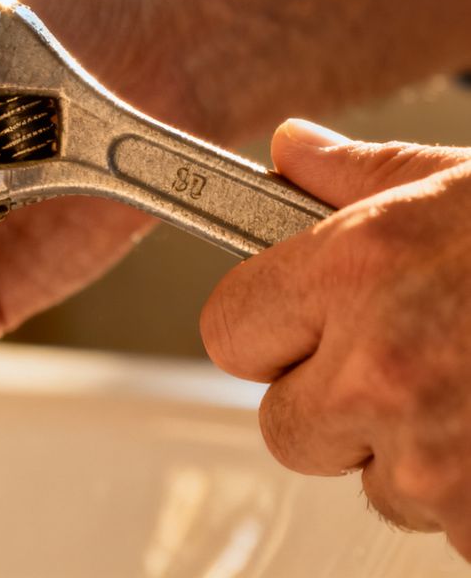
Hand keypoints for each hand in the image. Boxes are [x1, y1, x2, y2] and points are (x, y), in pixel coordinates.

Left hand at [200, 118, 470, 554]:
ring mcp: (433, 458)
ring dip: (415, 453)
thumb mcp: (461, 183)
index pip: (229, 331)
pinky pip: (446, 525)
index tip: (303, 327)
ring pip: (373, 482)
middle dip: (334, 405)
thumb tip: (288, 151)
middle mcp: (379, 369)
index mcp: (356, 273)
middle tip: (411, 365)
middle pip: (286, 426)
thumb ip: (357, 176)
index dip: (269, 331)